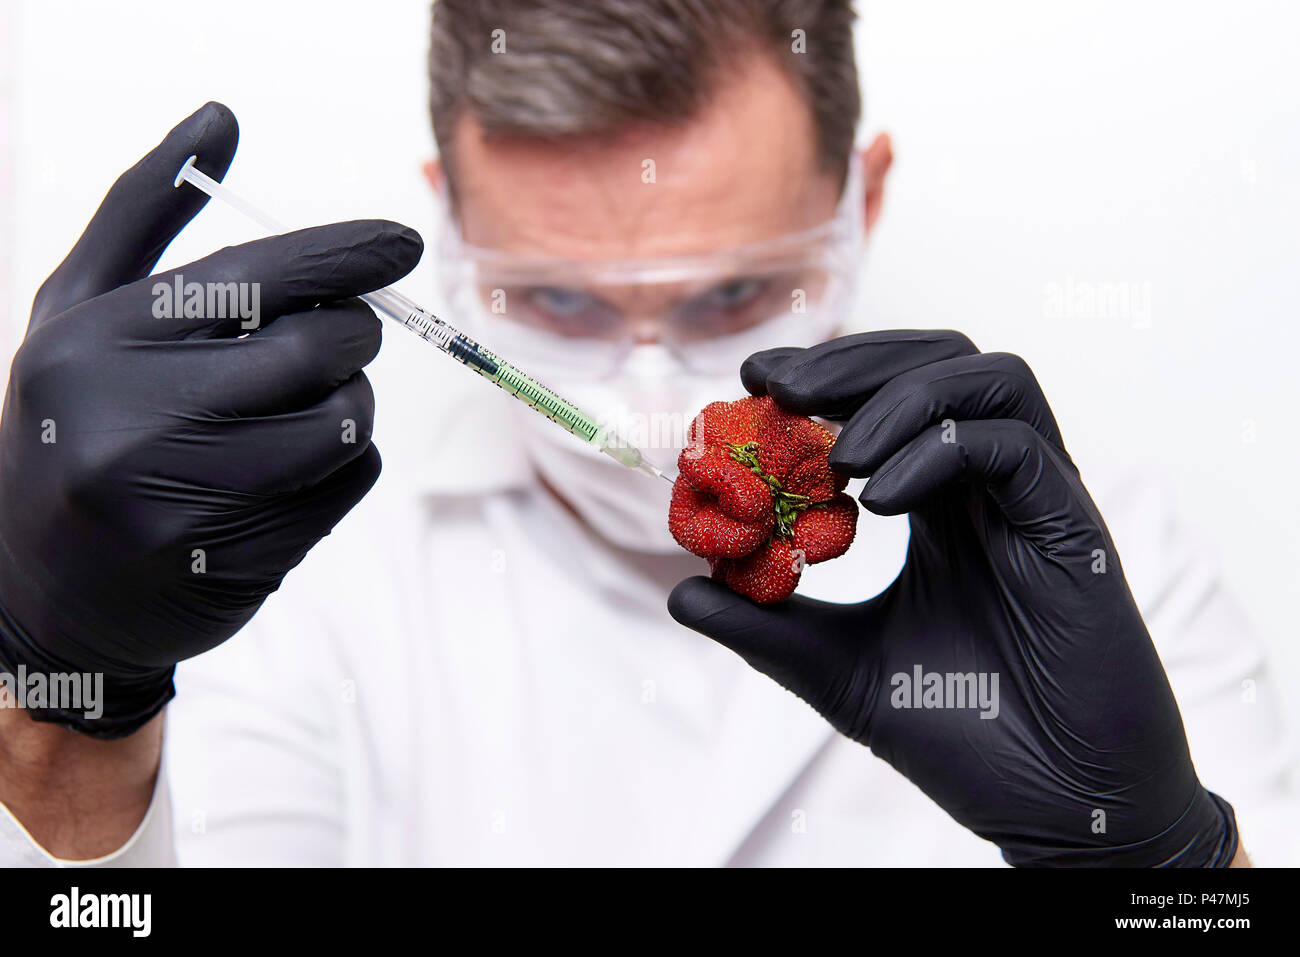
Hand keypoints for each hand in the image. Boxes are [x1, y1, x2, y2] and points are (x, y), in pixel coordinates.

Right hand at [0, 103, 422, 737]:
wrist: (44, 597)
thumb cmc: (74, 423)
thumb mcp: (77, 313)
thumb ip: (142, 212)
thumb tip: (222, 117)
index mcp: (97, 342)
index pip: (251, 277)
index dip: (343, 253)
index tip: (402, 242)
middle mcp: (134, 420)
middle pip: (316, 347)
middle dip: (354, 331)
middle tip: (342, 334)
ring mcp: (187, 500)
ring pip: (346, 421)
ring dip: (352, 402)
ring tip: (303, 407)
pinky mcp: (239, 557)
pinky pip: (349, 484)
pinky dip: (345, 465)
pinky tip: (290, 472)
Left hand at [669, 330, 1237, 865]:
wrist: (1055, 805)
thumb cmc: (965, 734)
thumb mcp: (840, 671)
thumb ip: (768, 628)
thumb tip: (681, 593)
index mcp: (943, 501)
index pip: (889, 395)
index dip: (822, 376)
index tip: (751, 382)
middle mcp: (993, 484)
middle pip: (937, 360)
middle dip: (850, 361)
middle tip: (772, 386)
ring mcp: (1039, 500)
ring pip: (989, 379)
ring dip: (900, 395)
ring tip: (835, 457)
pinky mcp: (1074, 529)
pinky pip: (1015, 449)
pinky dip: (941, 451)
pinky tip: (882, 500)